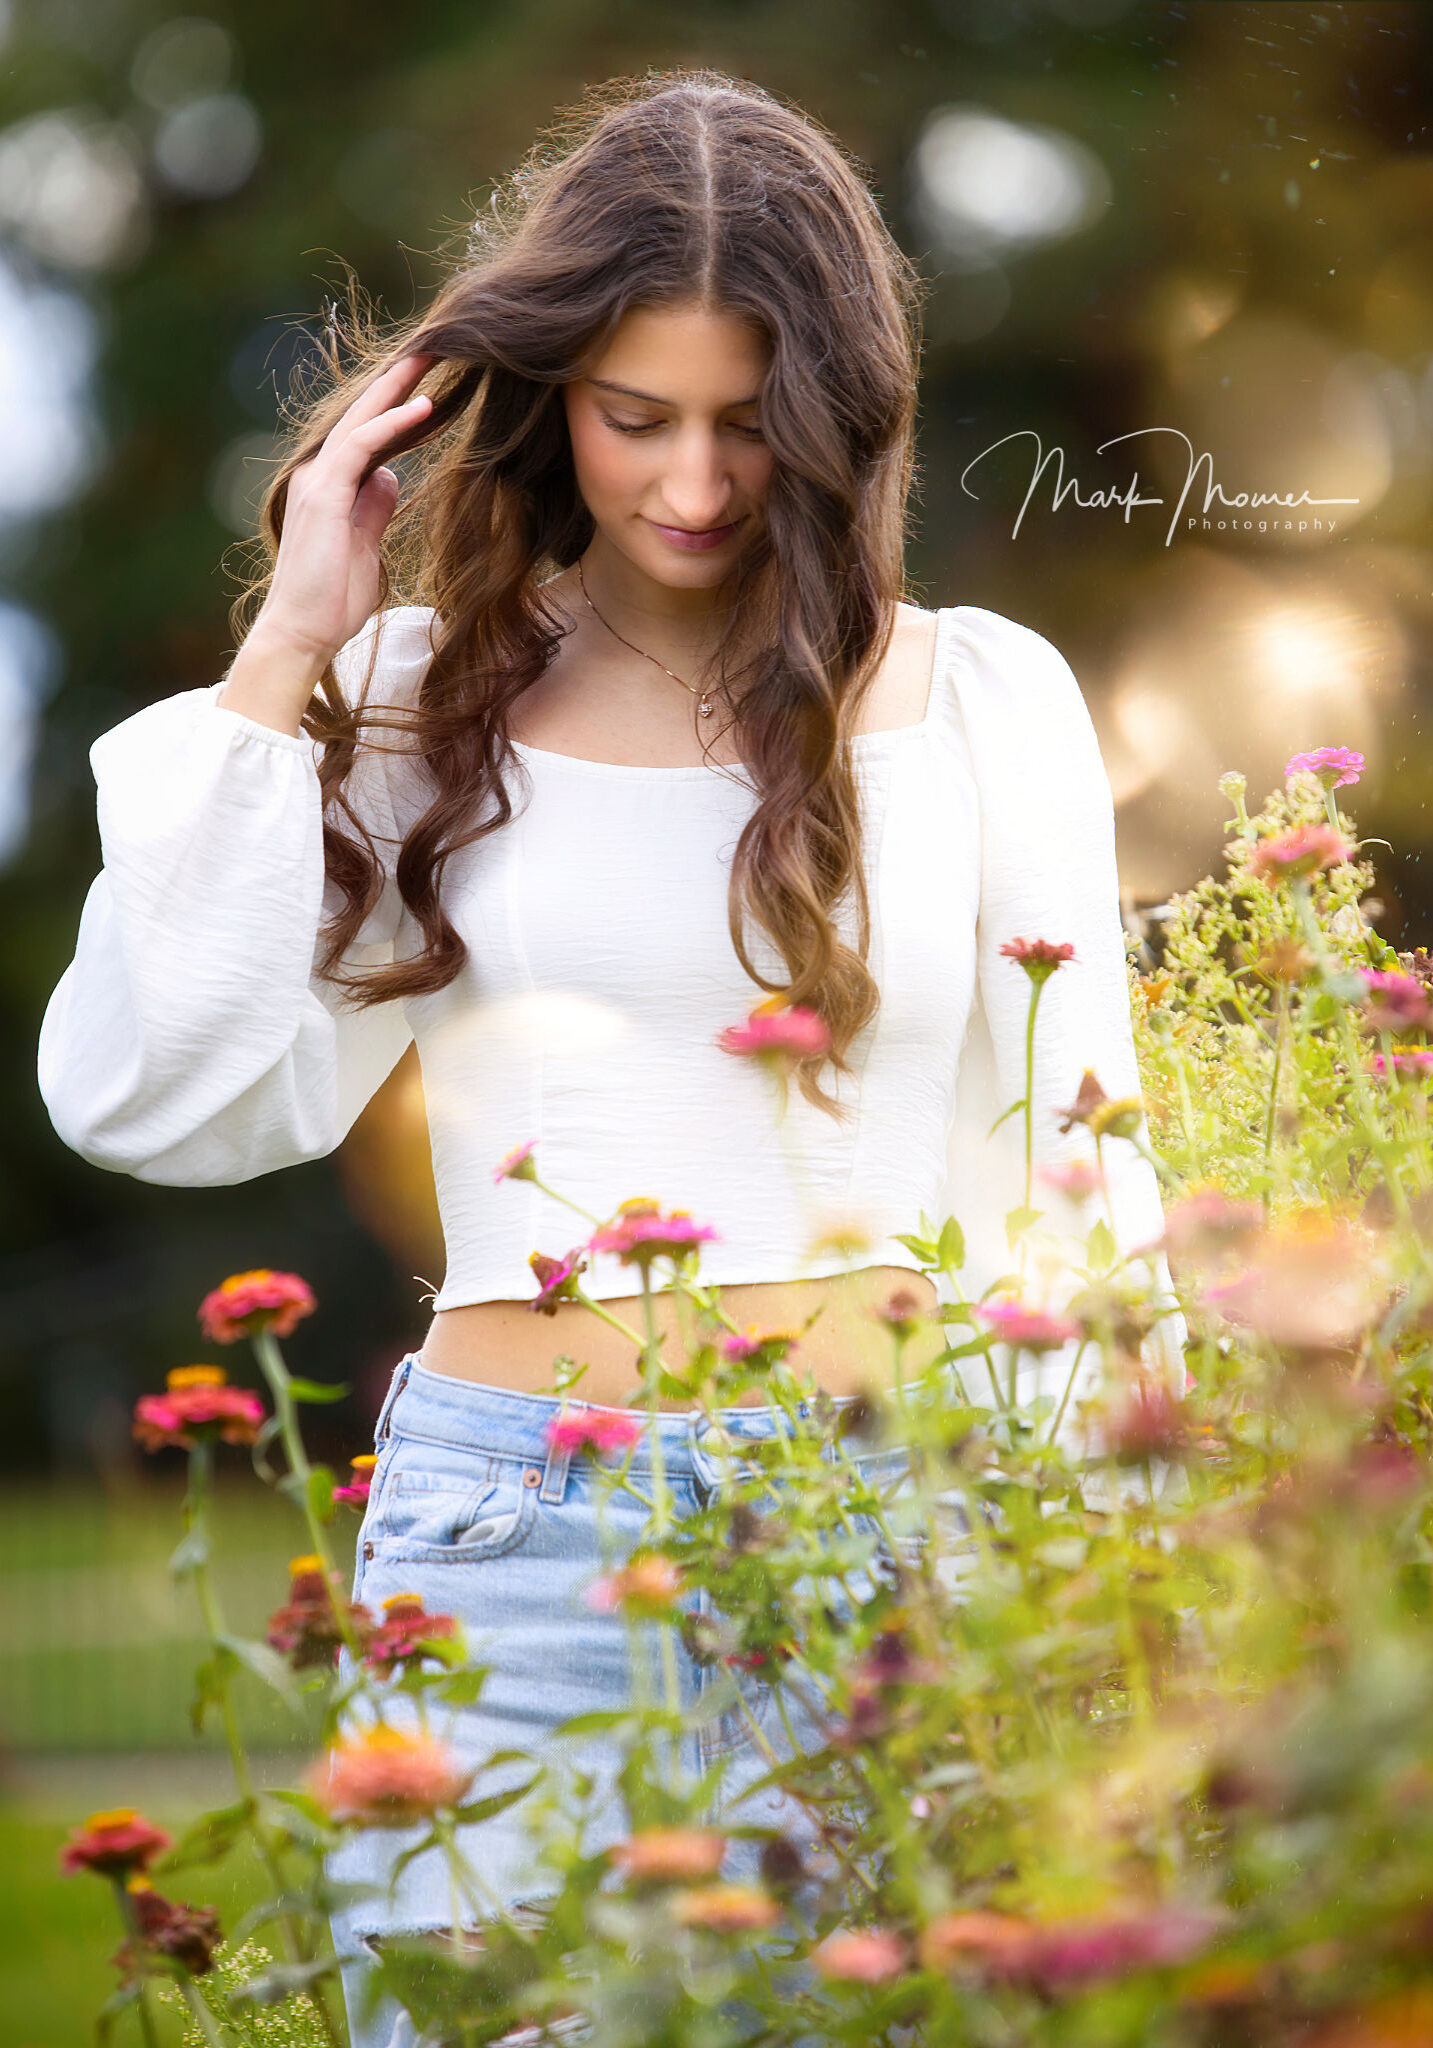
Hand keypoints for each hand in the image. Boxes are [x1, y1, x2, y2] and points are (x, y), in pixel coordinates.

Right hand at [249, 351, 436, 673]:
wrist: (303, 633)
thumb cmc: (332, 601)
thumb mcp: (366, 547)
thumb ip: (374, 509)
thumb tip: (390, 477)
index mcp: (330, 486)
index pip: (368, 434)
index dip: (398, 407)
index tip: (433, 385)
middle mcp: (319, 474)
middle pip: (363, 414)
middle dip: (398, 380)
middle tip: (435, 348)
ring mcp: (318, 481)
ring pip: (361, 419)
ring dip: (398, 388)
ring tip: (434, 360)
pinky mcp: (324, 494)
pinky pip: (360, 446)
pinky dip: (391, 424)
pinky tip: (422, 406)